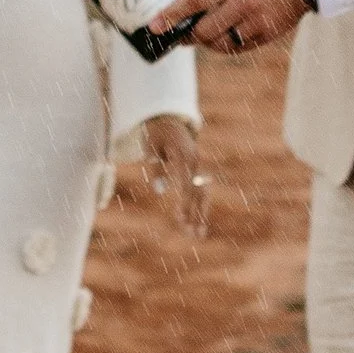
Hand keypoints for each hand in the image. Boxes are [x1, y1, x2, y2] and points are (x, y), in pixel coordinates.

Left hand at [138, 114, 211, 234]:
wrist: (168, 117)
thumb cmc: (156, 133)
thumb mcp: (151, 147)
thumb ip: (156, 169)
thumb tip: (160, 191)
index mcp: (185, 157)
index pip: (187, 185)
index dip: (186, 204)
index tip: (182, 220)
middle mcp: (196, 162)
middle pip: (200, 192)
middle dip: (198, 215)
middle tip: (195, 235)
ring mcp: (198, 166)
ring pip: (202, 193)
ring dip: (200, 214)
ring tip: (198, 235)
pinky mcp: (196, 170)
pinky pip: (199, 190)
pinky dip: (197, 205)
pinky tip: (194, 221)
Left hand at [157, 0, 310, 58]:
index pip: (196, 0)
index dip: (173, 14)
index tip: (154, 25)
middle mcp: (245, 1)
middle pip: (206, 29)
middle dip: (188, 34)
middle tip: (178, 33)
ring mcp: (258, 20)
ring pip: (222, 42)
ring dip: (207, 42)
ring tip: (199, 35)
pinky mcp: (269, 33)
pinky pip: (241, 47)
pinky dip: (226, 45)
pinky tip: (221, 37)